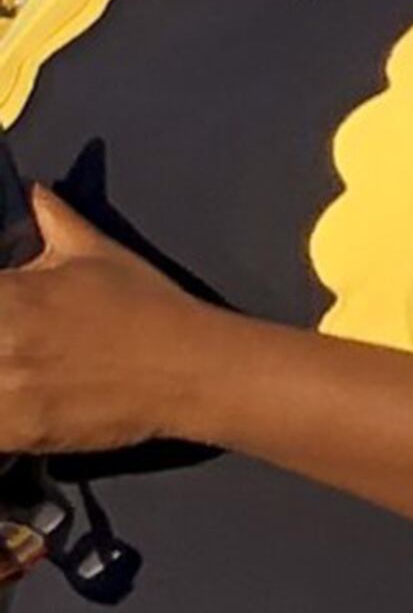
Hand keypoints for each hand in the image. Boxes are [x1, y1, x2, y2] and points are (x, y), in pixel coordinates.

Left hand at [0, 189, 221, 452]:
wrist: (188, 368)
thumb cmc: (144, 305)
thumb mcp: (96, 251)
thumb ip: (48, 216)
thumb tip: (26, 186)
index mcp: (8, 293)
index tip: (2, 307)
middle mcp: (1, 339)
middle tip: (5, 339)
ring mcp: (6, 389)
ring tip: (8, 366)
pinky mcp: (17, 431)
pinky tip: (12, 399)